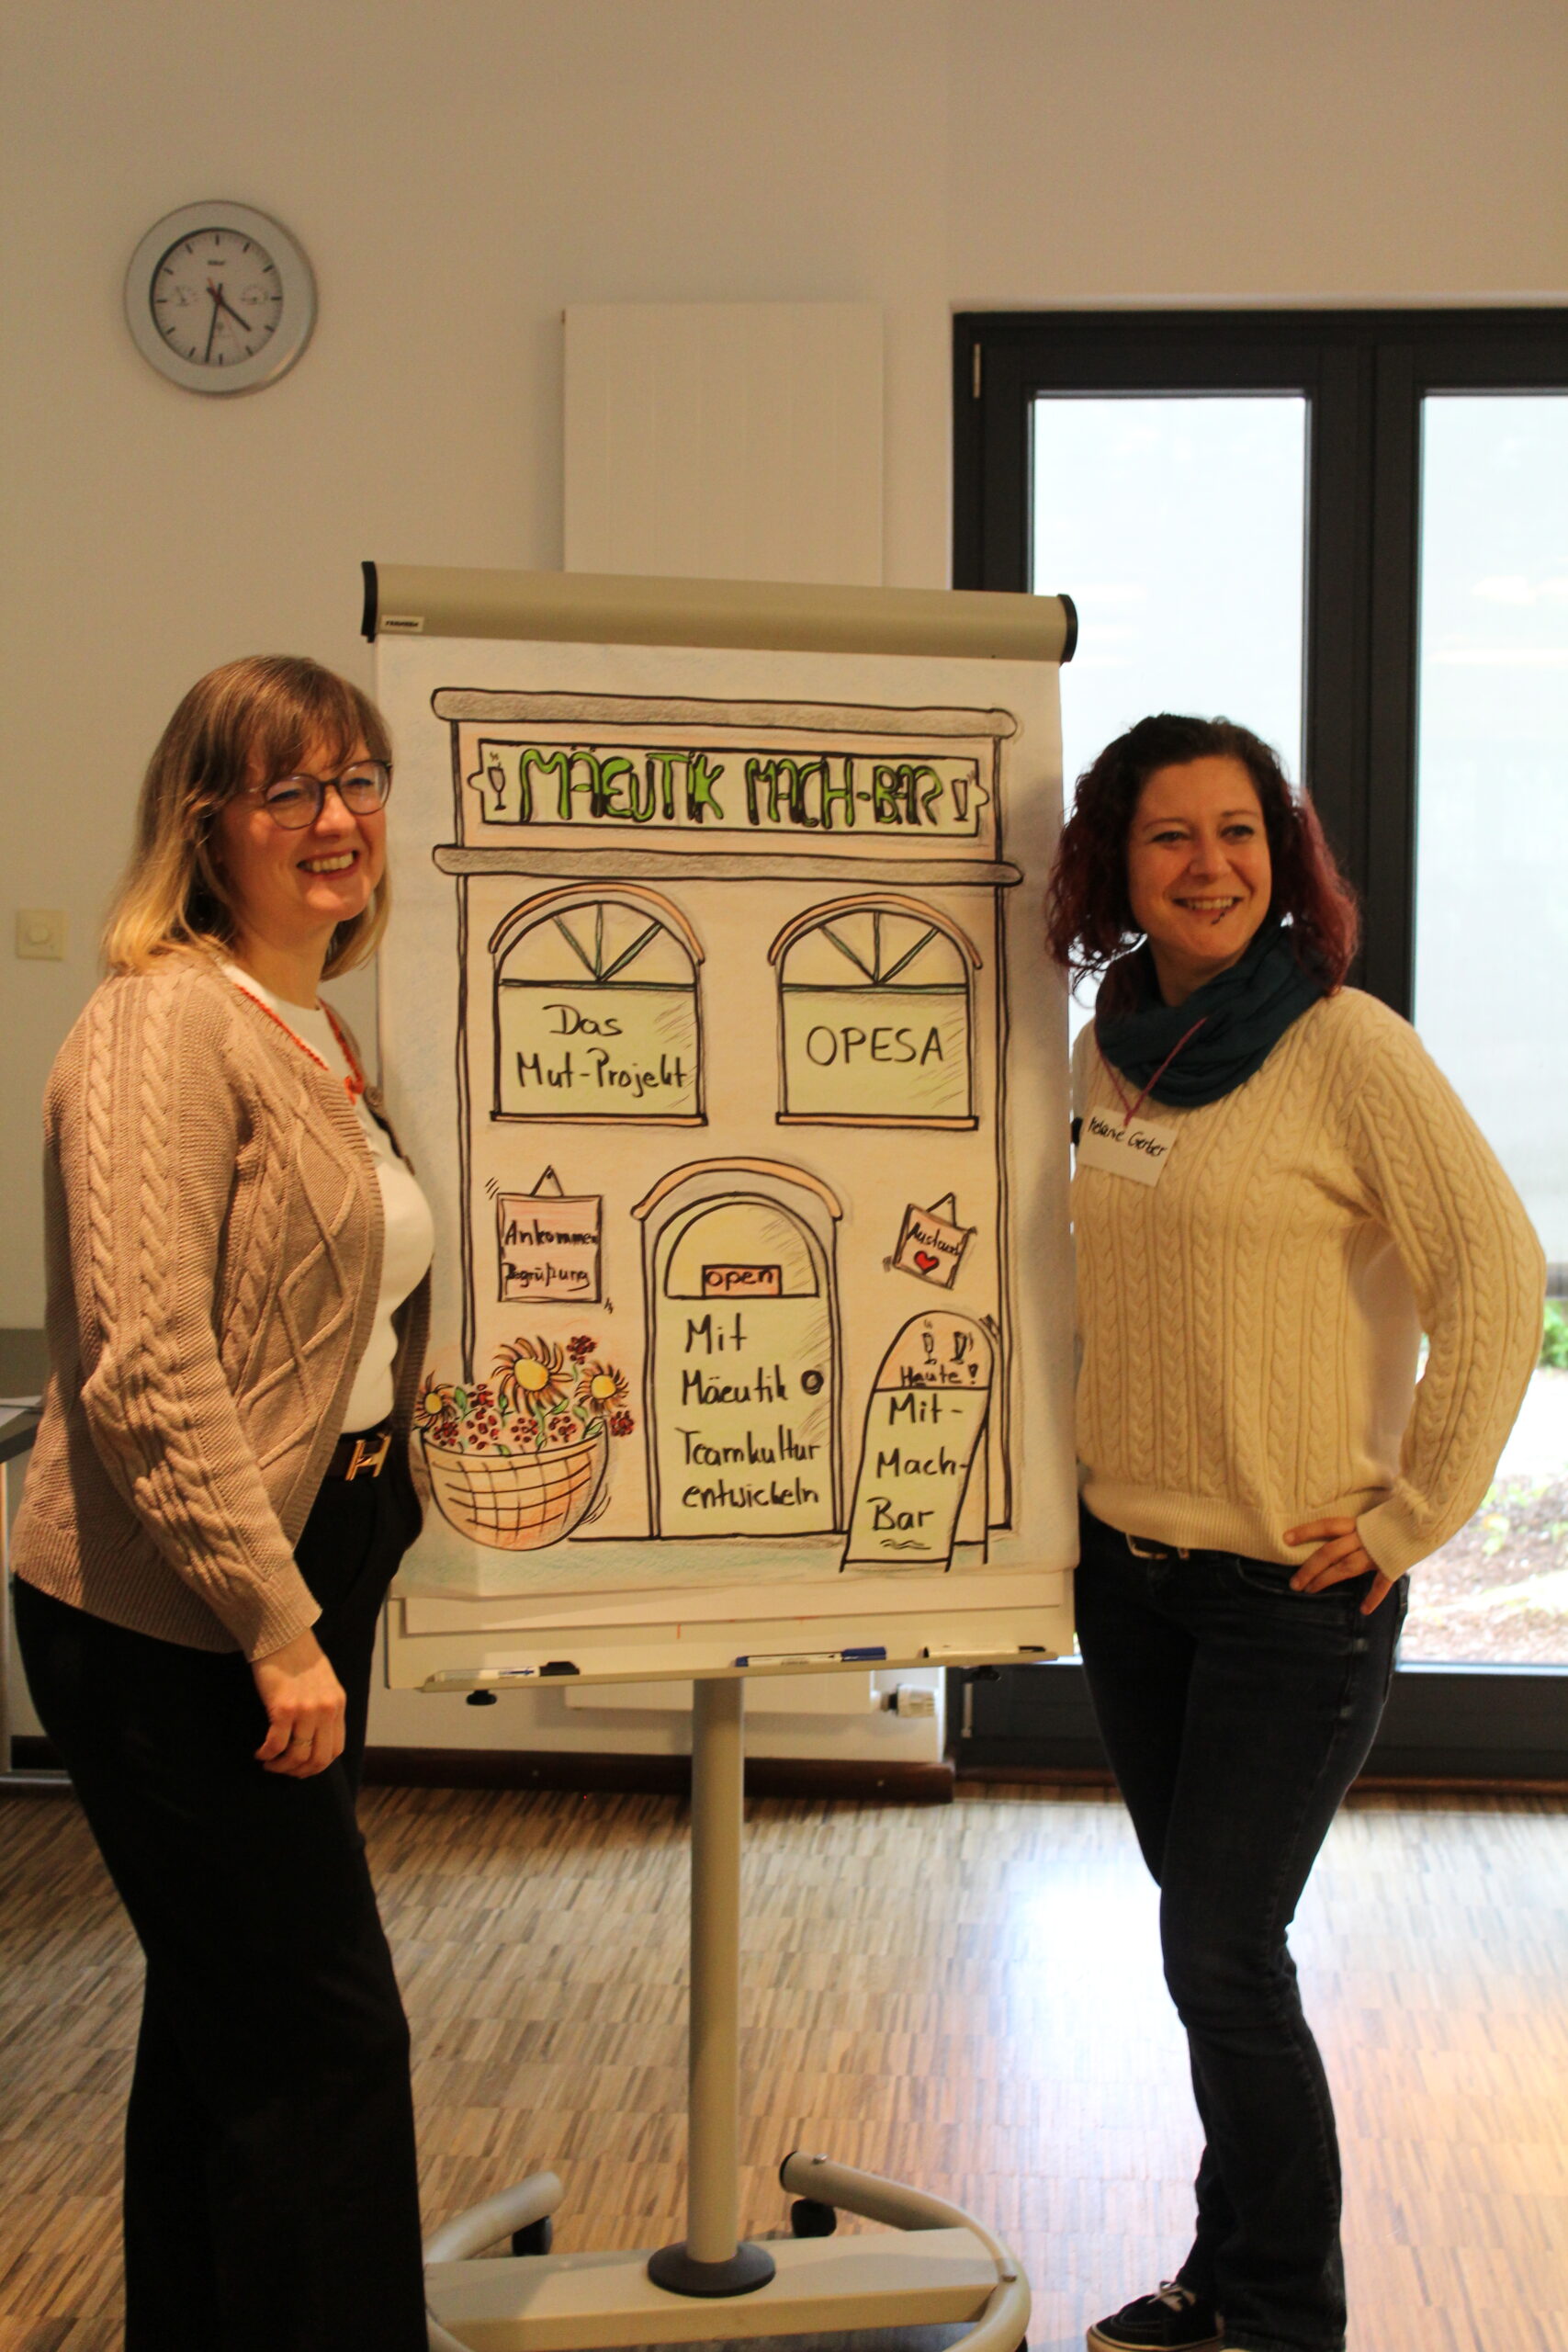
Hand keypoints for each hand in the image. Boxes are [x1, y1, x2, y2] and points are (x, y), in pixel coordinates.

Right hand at [252, 1629, 345, 1775]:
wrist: (283, 1635)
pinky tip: (260, 1753)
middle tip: (283, 1770)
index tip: (301, 1767)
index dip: (317, 1766)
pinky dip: (266, 1754)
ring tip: (269, 1762)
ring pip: (297, 1756)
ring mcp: (306, 1710)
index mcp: (337, 1705)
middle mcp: (326, 1710)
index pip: (335, 1750)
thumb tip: (315, 1737)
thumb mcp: (324, 1683)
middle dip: (299, 1772)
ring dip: (280, 1766)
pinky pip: (276, 1744)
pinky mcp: (284, 1708)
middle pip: (318, 1759)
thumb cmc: (299, 1658)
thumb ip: (325, 1708)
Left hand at [1283, 1516, 1397, 1615]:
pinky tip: (1363, 1610)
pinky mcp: (1392, 1565)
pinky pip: (1381, 1584)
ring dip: (1326, 1580)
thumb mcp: (1377, 1510)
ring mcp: (1376, 1554)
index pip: (1327, 1526)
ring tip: (1310, 1591)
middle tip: (1294, 1583)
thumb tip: (1348, 1521)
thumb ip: (1362, 1519)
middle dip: (1309, 1568)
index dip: (1306, 1531)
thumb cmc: (1402, 1511)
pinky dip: (1373, 1598)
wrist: (1429, 1516)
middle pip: (1329, 1553)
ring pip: (1345, 1568)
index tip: (1286, 1538)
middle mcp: (1363, 1538)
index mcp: (1358, 1523)